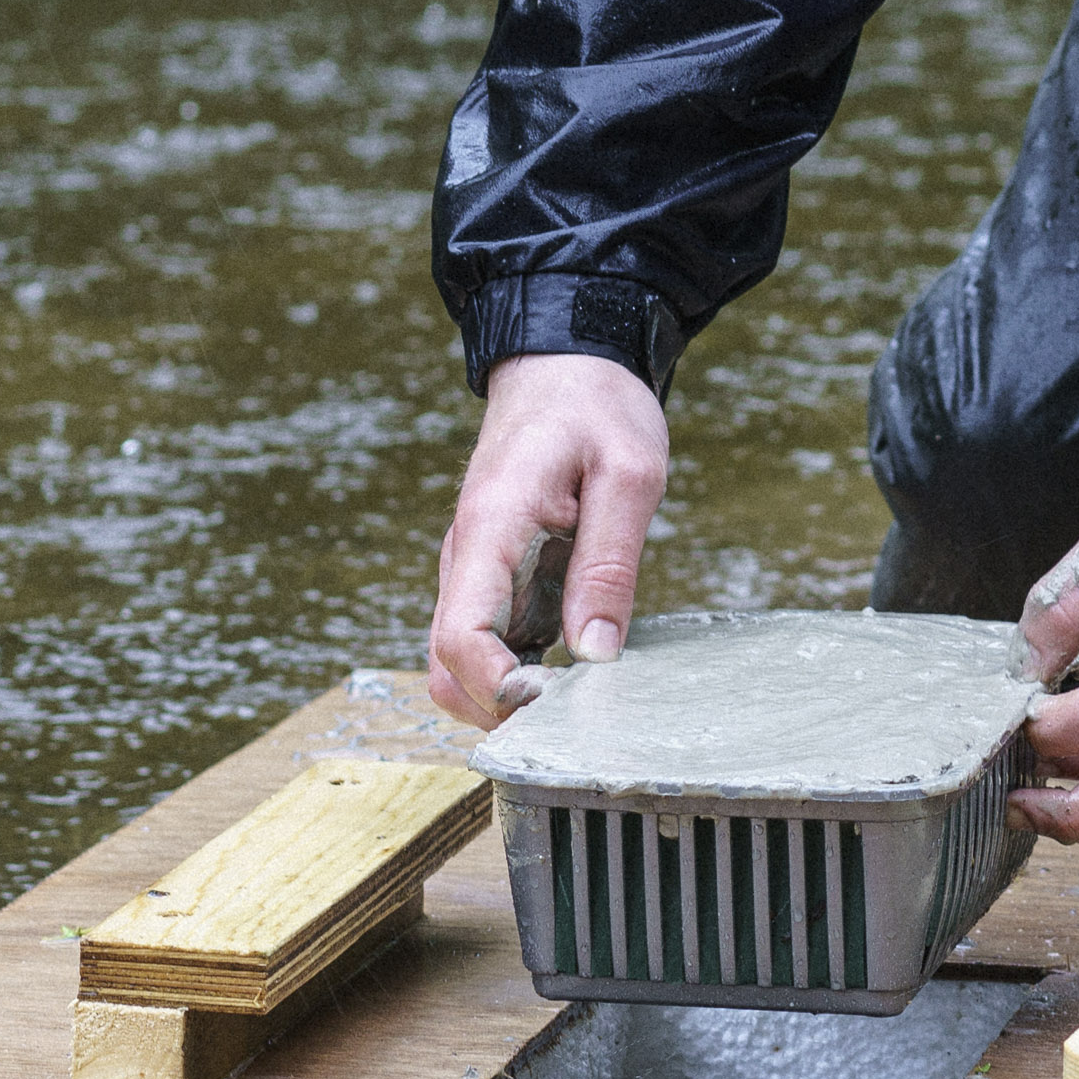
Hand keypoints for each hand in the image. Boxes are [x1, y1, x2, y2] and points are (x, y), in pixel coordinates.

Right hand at [423, 350, 668, 729]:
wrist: (564, 364)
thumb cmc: (597, 406)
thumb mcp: (630, 475)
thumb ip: (610, 565)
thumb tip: (596, 655)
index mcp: (492, 526)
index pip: (460, 636)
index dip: (499, 688)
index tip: (555, 703)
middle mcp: (467, 555)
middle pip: (448, 665)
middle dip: (499, 708)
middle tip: (575, 715)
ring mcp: (475, 569)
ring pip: (460, 661)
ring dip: (507, 693)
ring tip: (580, 693)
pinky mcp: (493, 576)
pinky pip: (489, 640)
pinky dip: (518, 669)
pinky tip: (573, 667)